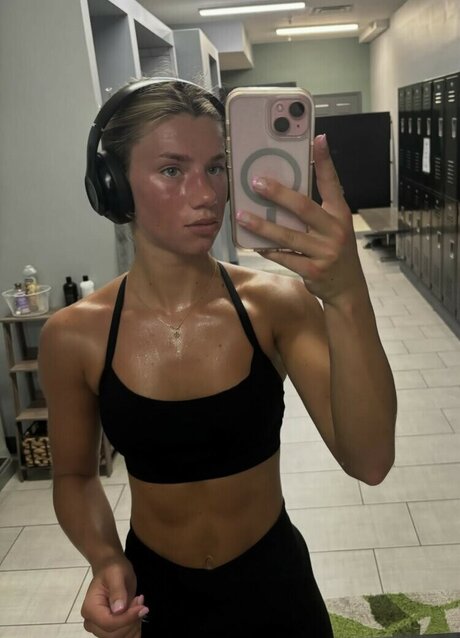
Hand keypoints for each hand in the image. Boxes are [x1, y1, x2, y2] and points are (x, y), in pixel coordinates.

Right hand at [81, 557, 148, 636]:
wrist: (110, 568)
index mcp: (90, 608)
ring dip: (134, 623)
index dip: (127, 618)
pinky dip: (133, 627)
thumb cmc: (113, 568)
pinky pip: (123, 635)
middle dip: (131, 620)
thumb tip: (118, 610)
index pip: (109, 623)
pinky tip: (136, 613)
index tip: (142, 608)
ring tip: (137, 603)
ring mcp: (99, 627)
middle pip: (114, 634)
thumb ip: (117, 591)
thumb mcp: (116, 573)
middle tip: (140, 602)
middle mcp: (91, 621)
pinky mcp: (108, 629)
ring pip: (120, 636)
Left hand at [235, 134, 366, 306]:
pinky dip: (267, 250)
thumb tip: (283, 192)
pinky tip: (252, 243)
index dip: (325, 161)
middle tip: (256, 182)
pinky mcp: (313, 270)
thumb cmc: (335, 252)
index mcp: (340, 214)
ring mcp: (325, 252)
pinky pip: (284, 257)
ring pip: (287, 235)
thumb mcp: (334, 228)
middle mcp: (335, 230)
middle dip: (278, 193)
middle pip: (303, 207)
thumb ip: (315, 211)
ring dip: (262, 225)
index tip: (318, 139)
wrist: (347, 288)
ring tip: (242, 216)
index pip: (332, 183)